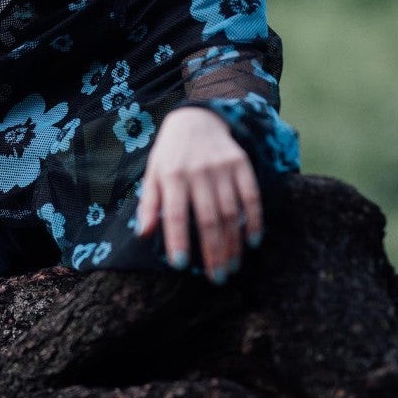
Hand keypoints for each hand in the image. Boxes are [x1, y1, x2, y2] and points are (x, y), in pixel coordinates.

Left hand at [136, 106, 261, 283]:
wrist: (196, 118)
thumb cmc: (171, 153)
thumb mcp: (153, 173)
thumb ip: (148, 204)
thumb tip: (143, 234)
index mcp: (172, 175)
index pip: (175, 214)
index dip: (178, 239)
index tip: (181, 265)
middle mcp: (197, 172)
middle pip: (207, 219)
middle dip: (213, 252)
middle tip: (217, 278)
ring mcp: (222, 168)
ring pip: (231, 213)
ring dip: (234, 243)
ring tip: (233, 266)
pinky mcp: (241, 164)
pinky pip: (251, 197)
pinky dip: (255, 220)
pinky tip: (253, 241)